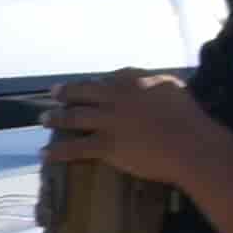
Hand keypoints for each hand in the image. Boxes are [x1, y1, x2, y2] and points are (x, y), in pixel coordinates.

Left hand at [43, 71, 225, 191]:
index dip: (95, 83)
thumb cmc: (189, 118)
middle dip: (66, 93)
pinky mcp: (105, 145)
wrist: (190, 144)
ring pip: (73, 117)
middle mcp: (115, 97)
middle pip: (83, 91)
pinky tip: (45, 153)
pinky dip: (57, 151)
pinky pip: (75, 148)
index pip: (108, 79)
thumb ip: (156, 84)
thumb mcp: (173, 88)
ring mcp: (108, 121)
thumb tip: (151, 84)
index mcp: (134, 81)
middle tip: (53, 93)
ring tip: (43, 119)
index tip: (89, 85)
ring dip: (55, 118)